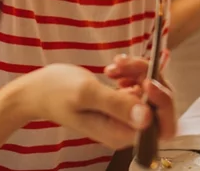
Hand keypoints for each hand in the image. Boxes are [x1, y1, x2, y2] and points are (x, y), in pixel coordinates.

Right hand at [12, 63, 172, 150]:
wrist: (38, 90)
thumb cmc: (56, 92)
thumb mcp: (86, 94)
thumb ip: (116, 104)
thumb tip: (146, 117)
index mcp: (120, 134)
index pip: (161, 125)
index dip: (161, 101)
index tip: (145, 78)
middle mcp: (127, 129)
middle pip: (161, 107)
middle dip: (150, 79)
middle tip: (126, 65)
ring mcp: (125, 116)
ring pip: (152, 92)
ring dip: (138, 72)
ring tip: (115, 65)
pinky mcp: (122, 104)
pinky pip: (141, 86)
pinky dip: (132, 73)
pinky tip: (115, 67)